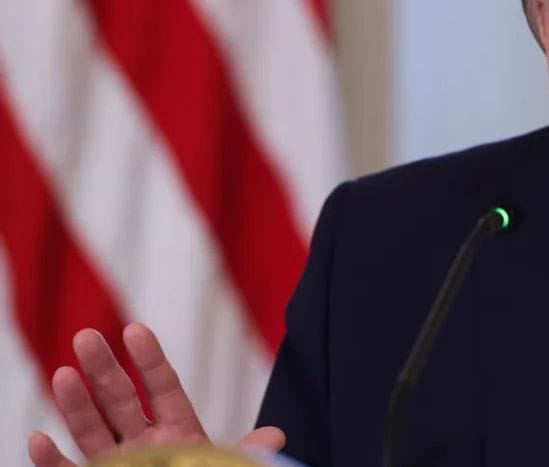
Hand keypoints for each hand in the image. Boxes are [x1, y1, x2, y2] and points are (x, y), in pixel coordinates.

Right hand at [27, 323, 284, 465]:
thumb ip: (244, 455)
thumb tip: (276, 436)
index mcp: (178, 432)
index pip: (164, 389)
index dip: (151, 361)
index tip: (135, 330)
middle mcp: (142, 443)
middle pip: (121, 400)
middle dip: (104, 369)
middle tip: (88, 335)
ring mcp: (115, 463)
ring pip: (91, 429)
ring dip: (74, 404)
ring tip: (62, 373)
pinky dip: (51, 459)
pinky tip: (37, 439)